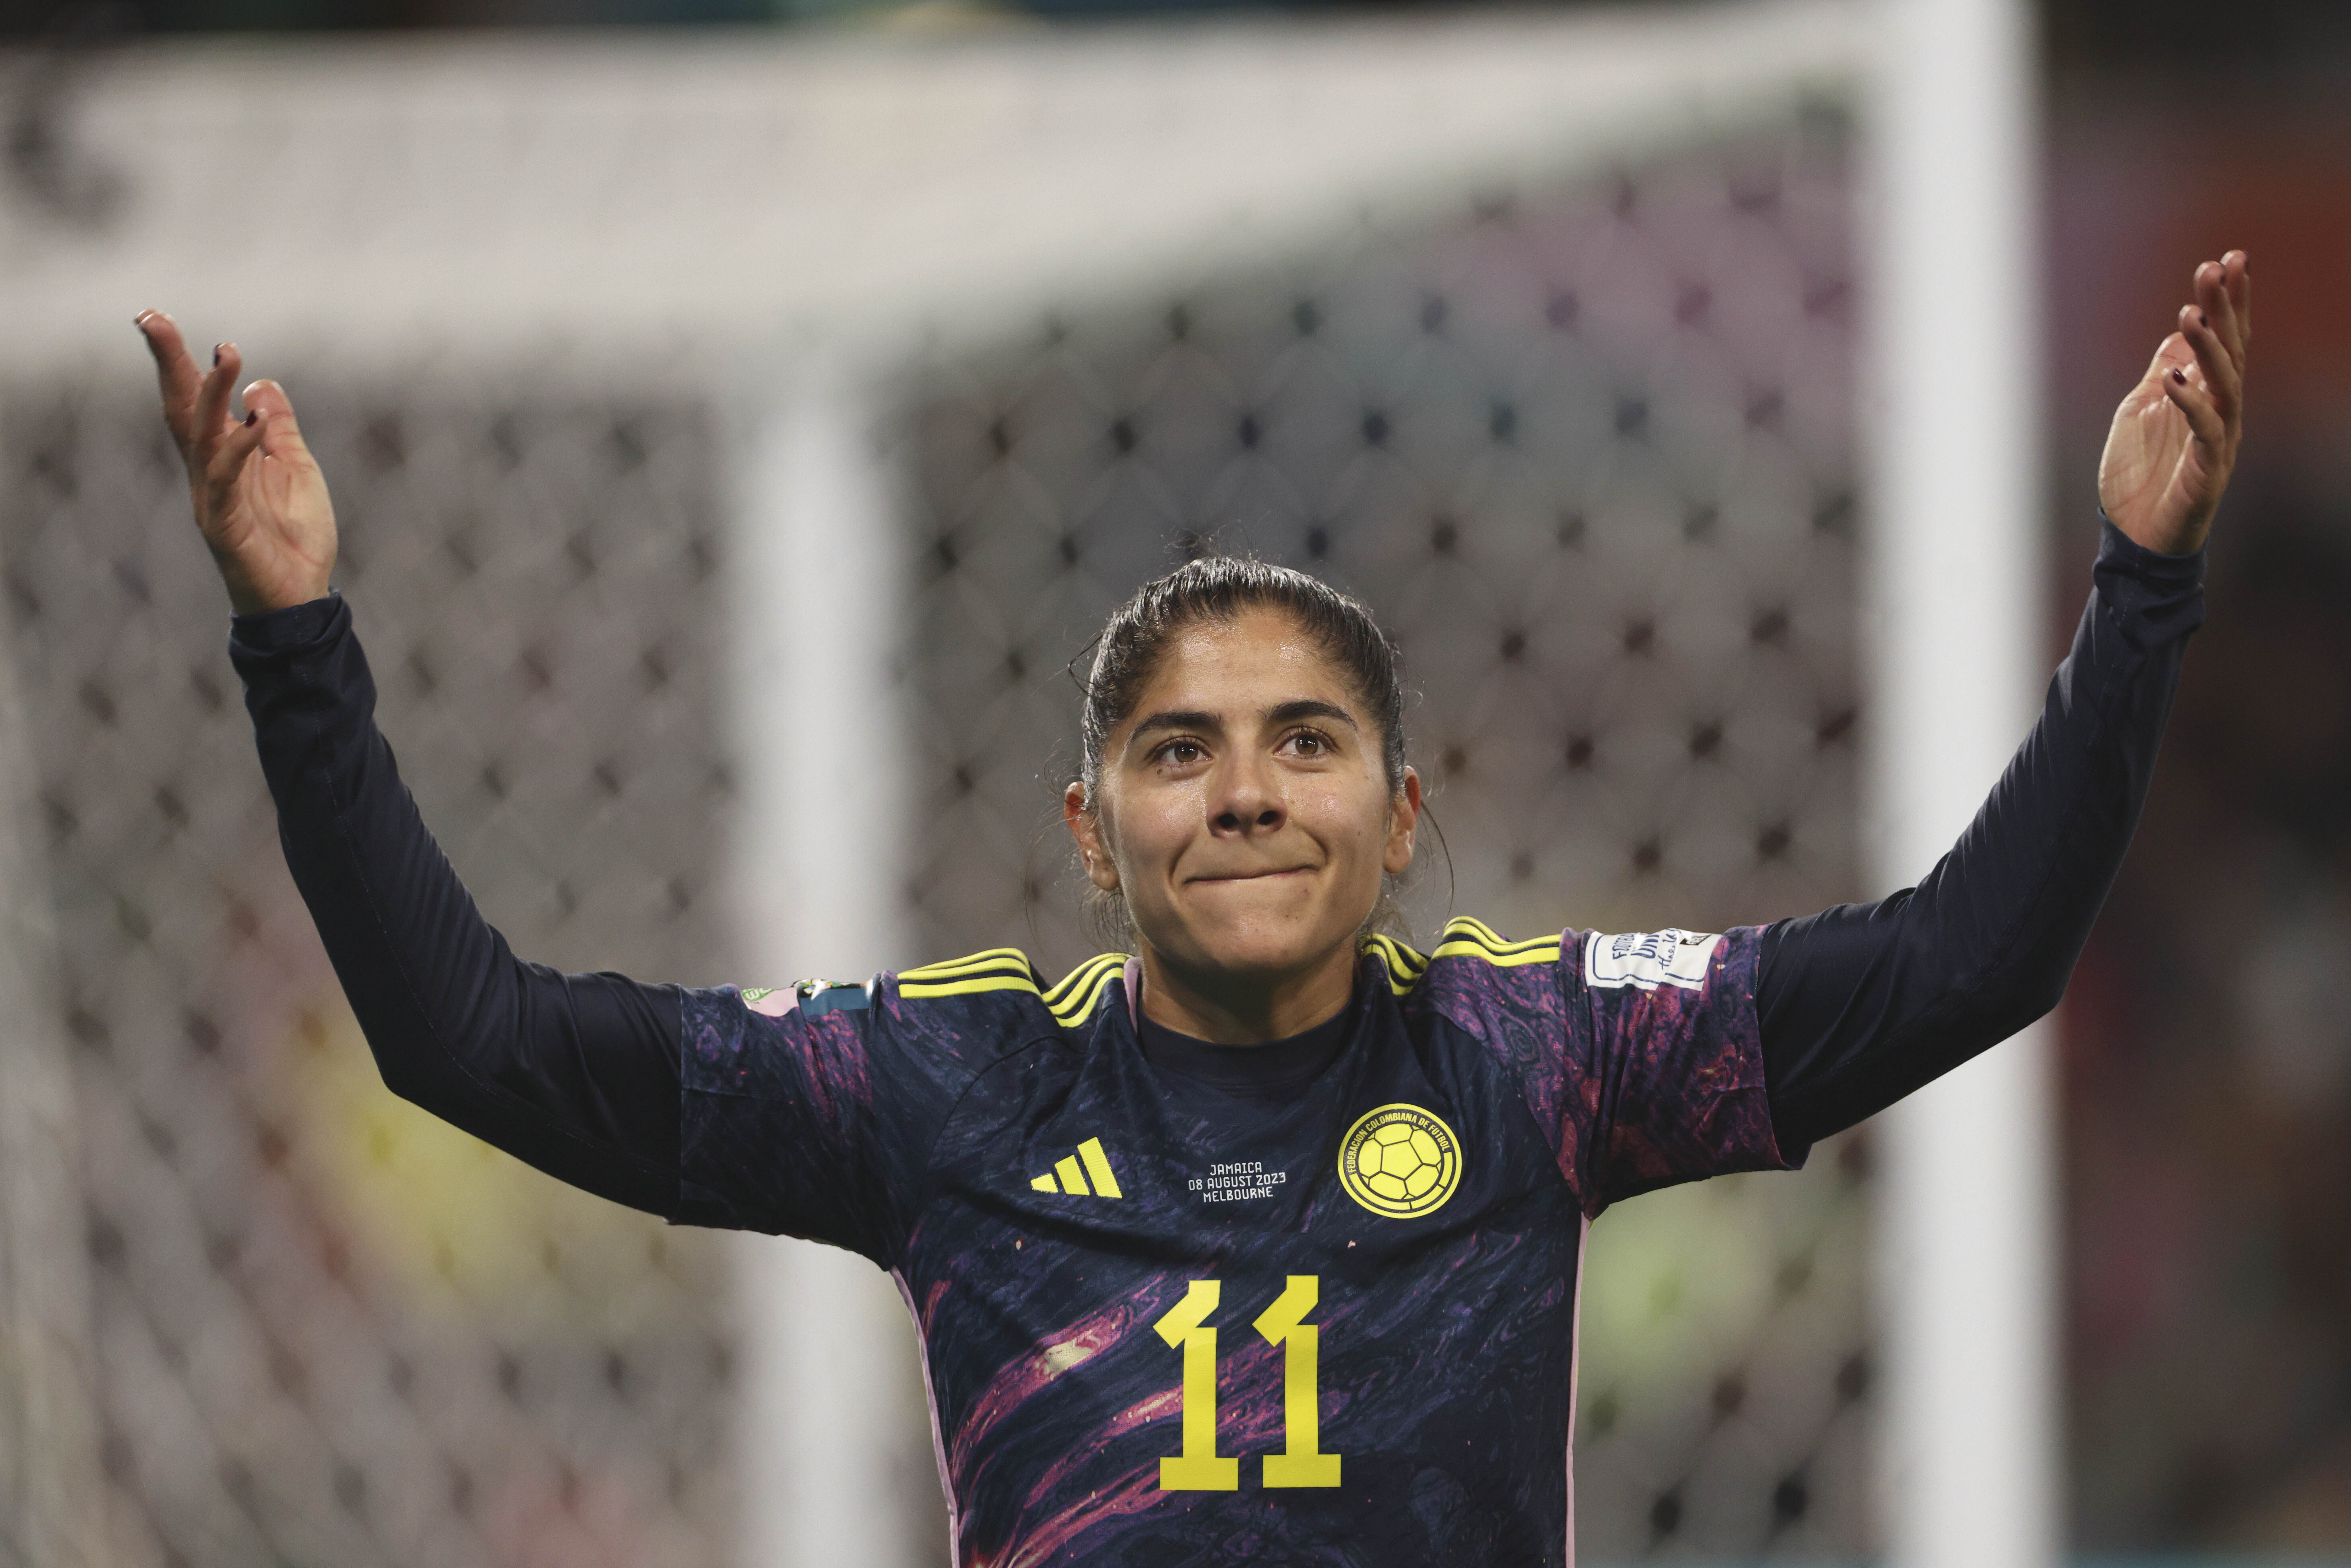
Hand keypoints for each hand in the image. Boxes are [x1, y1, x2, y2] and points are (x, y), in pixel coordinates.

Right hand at [136, 311, 336, 615]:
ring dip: (209, 393)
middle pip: (180, 408)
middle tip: (152, 317)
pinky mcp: (223, 523)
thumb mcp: (296, 467)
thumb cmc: (296, 535)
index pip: (194, 401)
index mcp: (223, 455)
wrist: (301, 595)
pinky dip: (240, 447)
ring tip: (225, 354)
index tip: (174, 323)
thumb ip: (279, 427)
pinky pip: (226, 477)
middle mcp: (208, 470)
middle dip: (169, 363)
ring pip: (200, 435)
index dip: (183, 362)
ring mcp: (211, 496)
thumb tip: (260, 384)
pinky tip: (254, 422)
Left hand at [2097, 250, 2249, 556]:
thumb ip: (2162, 372)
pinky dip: (2189, 400)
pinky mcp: (2209, 467)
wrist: (2135, 537)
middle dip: (2225, 306)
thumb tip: (2178, 332)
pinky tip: (2174, 376)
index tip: (2228, 258)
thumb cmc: (2138, 477)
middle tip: (2216, 266)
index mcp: (2206, 394)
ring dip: (2208, 345)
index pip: (2225, 338)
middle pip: (2230, 349)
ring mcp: (2219, 438)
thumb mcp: (2140, 411)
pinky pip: (2206, 427)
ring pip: (2224, 381)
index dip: (2230, 299)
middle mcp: (2221, 410)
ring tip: (2192, 312)